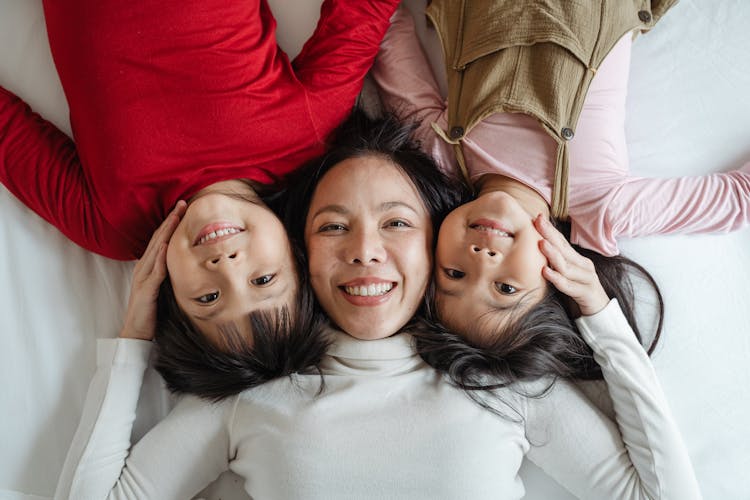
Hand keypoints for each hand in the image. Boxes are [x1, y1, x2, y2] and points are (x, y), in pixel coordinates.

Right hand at [119, 201, 186, 339]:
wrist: (137, 331)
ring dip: (166, 233)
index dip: (171, 222)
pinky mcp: (146, 291)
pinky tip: (167, 249)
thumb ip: (170, 271)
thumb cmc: (152, 309)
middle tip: (181, 204)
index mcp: (149, 266)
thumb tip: (186, 258)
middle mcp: (144, 268)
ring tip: (175, 218)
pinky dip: (160, 260)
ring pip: (156, 251)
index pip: (161, 239)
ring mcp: (143, 278)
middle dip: (170, 220)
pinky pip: (155, 273)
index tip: (183, 208)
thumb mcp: (163, 285)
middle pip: (158, 239)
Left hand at [534, 215, 608, 316]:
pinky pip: (569, 286)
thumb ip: (556, 264)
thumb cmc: (578, 290)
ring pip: (567, 266)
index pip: (562, 242)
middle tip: (538, 222)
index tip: (537, 217)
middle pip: (564, 249)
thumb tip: (536, 250)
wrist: (600, 311)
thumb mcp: (567, 275)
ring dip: (553, 254)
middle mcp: (584, 266)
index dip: (550, 230)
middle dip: (550, 234)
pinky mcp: (586, 293)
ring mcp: (587, 279)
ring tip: (541, 244)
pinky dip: (557, 278)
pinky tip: (546, 272)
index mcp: (578, 260)